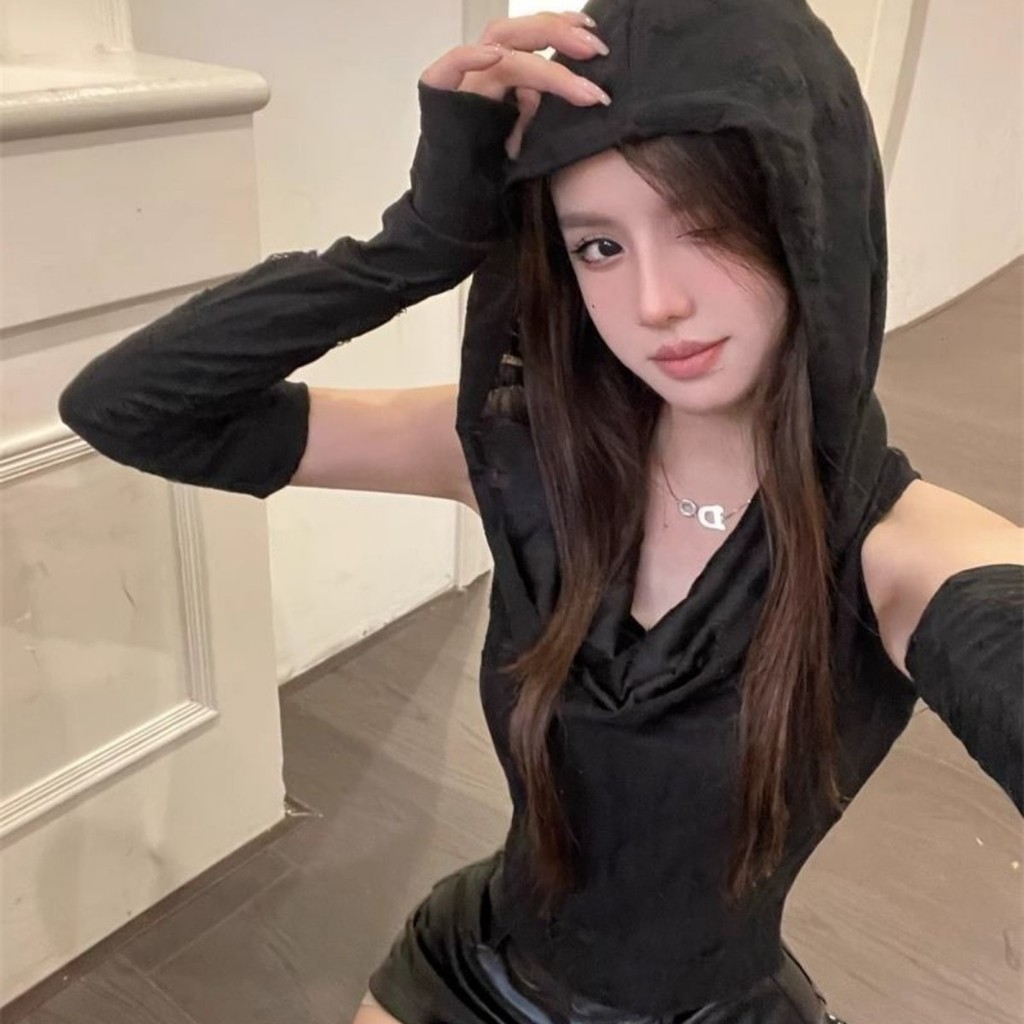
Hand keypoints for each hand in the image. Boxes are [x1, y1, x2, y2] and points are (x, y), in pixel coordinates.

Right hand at [420, 11, 611, 158]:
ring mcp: (463, 86)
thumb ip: (538, 110)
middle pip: (518, 36)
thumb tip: (567, 91)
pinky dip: (470, 57)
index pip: (531, 39)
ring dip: (538, 45)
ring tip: (578, 57)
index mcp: (503, 80)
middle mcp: (483, 76)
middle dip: (559, 33)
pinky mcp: (440, 100)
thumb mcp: (526, 138)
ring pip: (498, 48)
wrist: (457, 207)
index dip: (562, 29)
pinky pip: (450, 68)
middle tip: (595, 48)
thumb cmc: (490, 174)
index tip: (595, 33)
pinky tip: (494, 56)